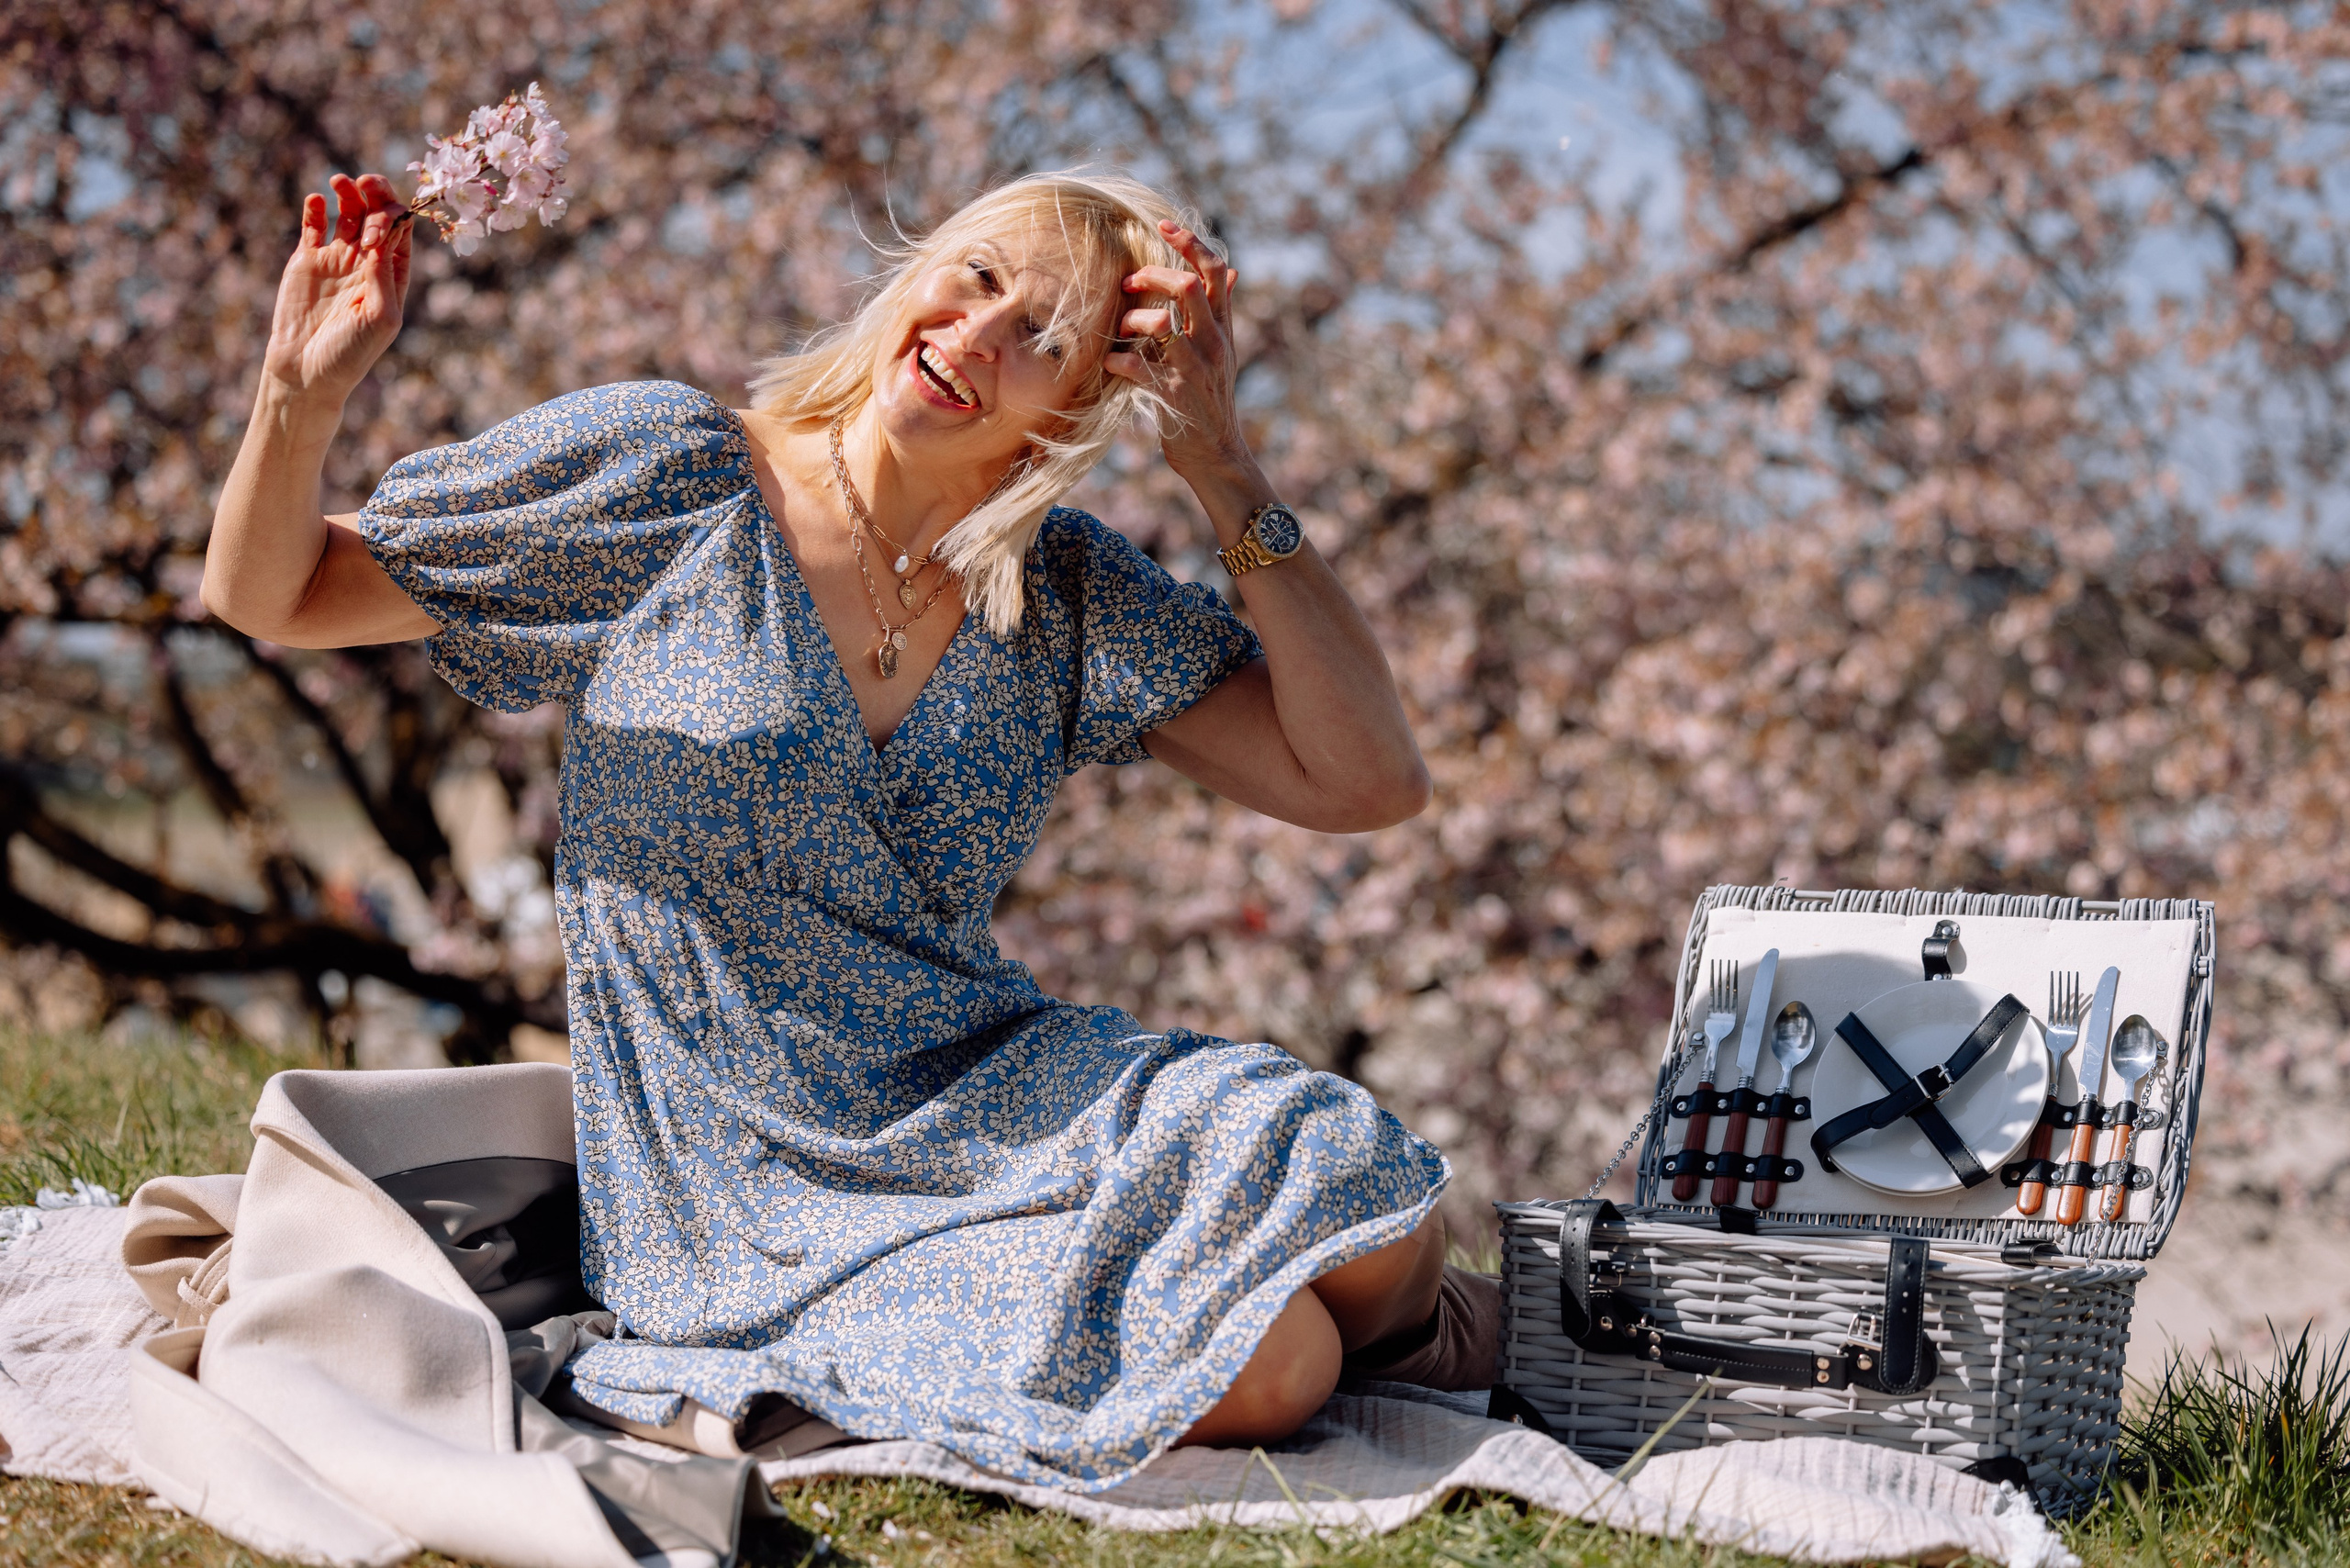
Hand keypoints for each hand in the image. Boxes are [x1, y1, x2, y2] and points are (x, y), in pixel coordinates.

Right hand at [261, 172, 412, 411]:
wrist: (306, 371)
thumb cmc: (351, 353)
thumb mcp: (379, 318)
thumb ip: (383, 274)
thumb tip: (385, 233)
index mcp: (393, 275)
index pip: (401, 233)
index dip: (394, 219)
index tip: (376, 230)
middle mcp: (367, 262)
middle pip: (376, 215)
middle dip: (376, 195)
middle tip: (367, 182)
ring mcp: (337, 258)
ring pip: (347, 213)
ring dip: (348, 194)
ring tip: (341, 181)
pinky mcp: (307, 260)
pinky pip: (313, 225)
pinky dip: (314, 208)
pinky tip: (315, 200)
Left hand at [1104, 221, 1251, 481]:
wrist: (1217, 455)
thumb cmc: (1210, 400)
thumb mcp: (1223, 353)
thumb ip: (1220, 313)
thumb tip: (1232, 271)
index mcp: (1224, 328)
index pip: (1215, 270)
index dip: (1189, 242)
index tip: (1163, 226)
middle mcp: (1214, 344)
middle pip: (1186, 287)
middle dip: (1151, 277)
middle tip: (1128, 286)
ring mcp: (1196, 370)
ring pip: (1162, 323)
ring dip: (1132, 321)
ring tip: (1121, 332)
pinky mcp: (1176, 396)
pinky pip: (1139, 368)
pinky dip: (1118, 361)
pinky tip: (1113, 365)